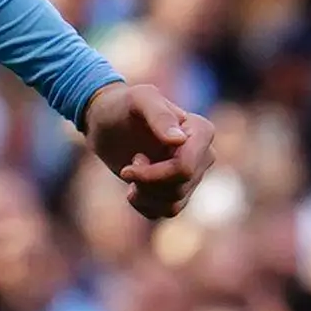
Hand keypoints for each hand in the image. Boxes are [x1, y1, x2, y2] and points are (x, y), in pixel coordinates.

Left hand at [83, 81, 213, 220]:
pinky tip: (133, 189)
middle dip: (147, 182)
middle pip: (179, 187)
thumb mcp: (138, 99)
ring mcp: (193, 175)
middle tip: (128, 166)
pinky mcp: (177, 190)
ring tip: (130, 173)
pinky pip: (167, 211)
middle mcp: (203, 154)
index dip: (154, 173)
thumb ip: (159, 114)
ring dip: (144, 194)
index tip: (133, 160)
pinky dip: (145, 204)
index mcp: (201, 131)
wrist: (106, 121)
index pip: (185, 168)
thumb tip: (180, 140)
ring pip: (174, 204)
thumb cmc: (123, 105)